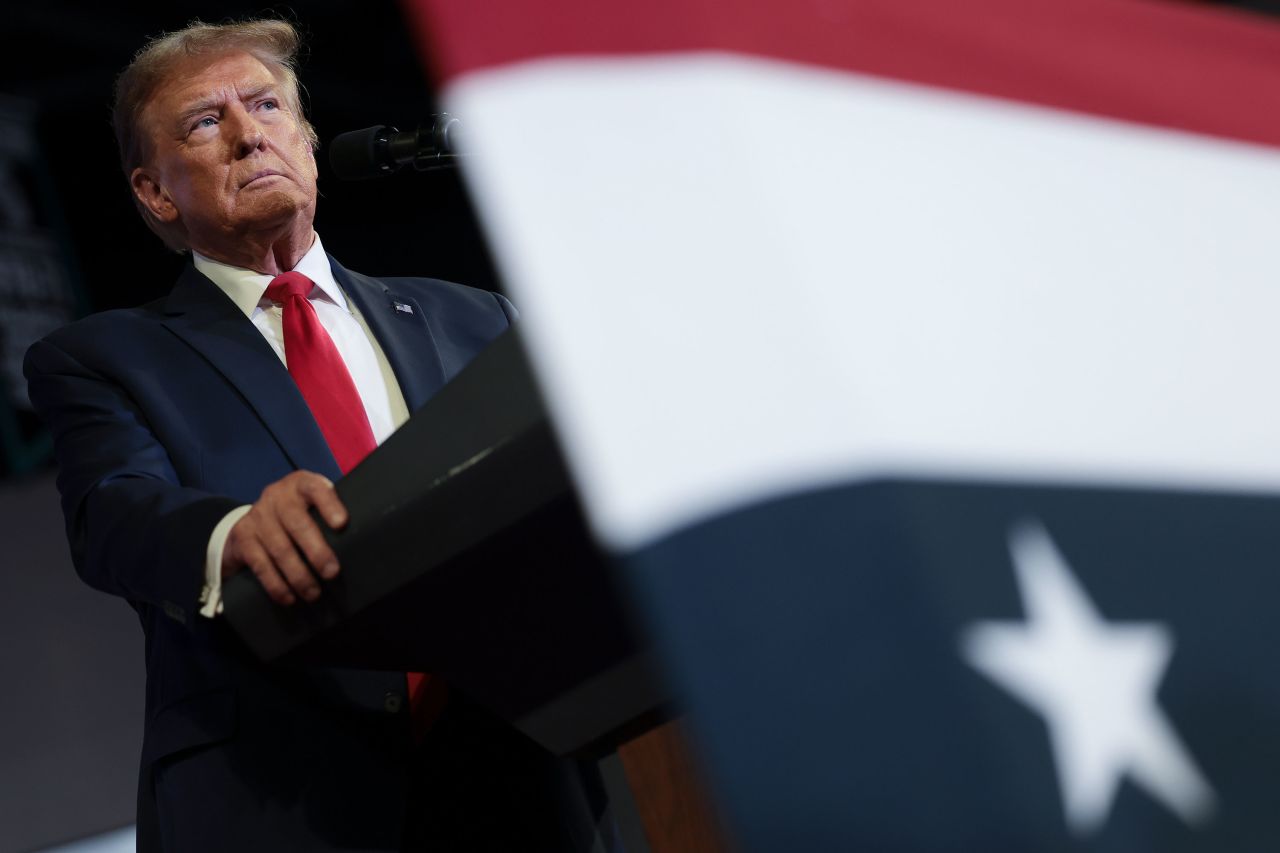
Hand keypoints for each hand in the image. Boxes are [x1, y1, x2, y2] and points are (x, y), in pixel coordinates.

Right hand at [221, 471, 348, 605]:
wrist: (251, 521)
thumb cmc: (298, 515)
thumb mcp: (313, 506)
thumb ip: (333, 516)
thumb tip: (367, 540)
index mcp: (301, 484)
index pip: (316, 488)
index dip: (329, 504)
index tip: (342, 523)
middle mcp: (277, 496)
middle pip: (297, 522)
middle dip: (316, 550)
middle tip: (333, 573)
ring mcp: (257, 516)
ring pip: (279, 548)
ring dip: (298, 575)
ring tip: (314, 593)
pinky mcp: (242, 537)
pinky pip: (260, 564)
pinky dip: (276, 584)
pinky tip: (289, 598)